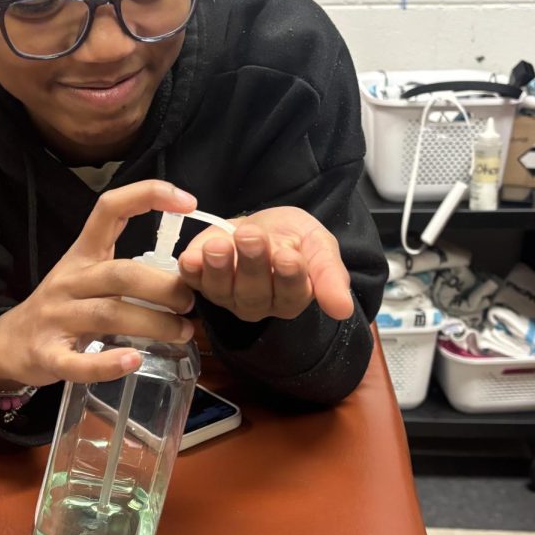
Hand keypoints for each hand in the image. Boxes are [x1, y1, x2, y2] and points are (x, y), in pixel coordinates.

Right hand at [0, 181, 197, 388]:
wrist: (8, 343)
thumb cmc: (63, 307)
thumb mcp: (87, 276)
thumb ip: (128, 270)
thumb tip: (188, 273)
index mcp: (82, 254)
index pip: (110, 208)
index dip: (148, 195)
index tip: (189, 201)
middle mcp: (70, 280)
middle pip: (121, 274)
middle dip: (164, 286)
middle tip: (191, 302)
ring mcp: (57, 317)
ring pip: (109, 314)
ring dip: (153, 324)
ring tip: (183, 333)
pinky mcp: (48, 354)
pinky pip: (78, 362)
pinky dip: (107, 365)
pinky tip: (133, 362)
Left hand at [179, 206, 353, 323]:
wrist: (262, 224)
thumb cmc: (293, 238)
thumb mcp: (319, 245)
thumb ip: (330, 275)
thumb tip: (343, 310)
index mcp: (292, 297)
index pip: (291, 294)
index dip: (288, 276)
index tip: (288, 256)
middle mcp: (258, 304)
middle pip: (254, 293)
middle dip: (252, 264)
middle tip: (251, 237)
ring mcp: (227, 296)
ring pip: (222, 290)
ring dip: (219, 267)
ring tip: (219, 245)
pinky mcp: (201, 282)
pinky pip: (192, 282)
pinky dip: (190, 270)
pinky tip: (190, 257)